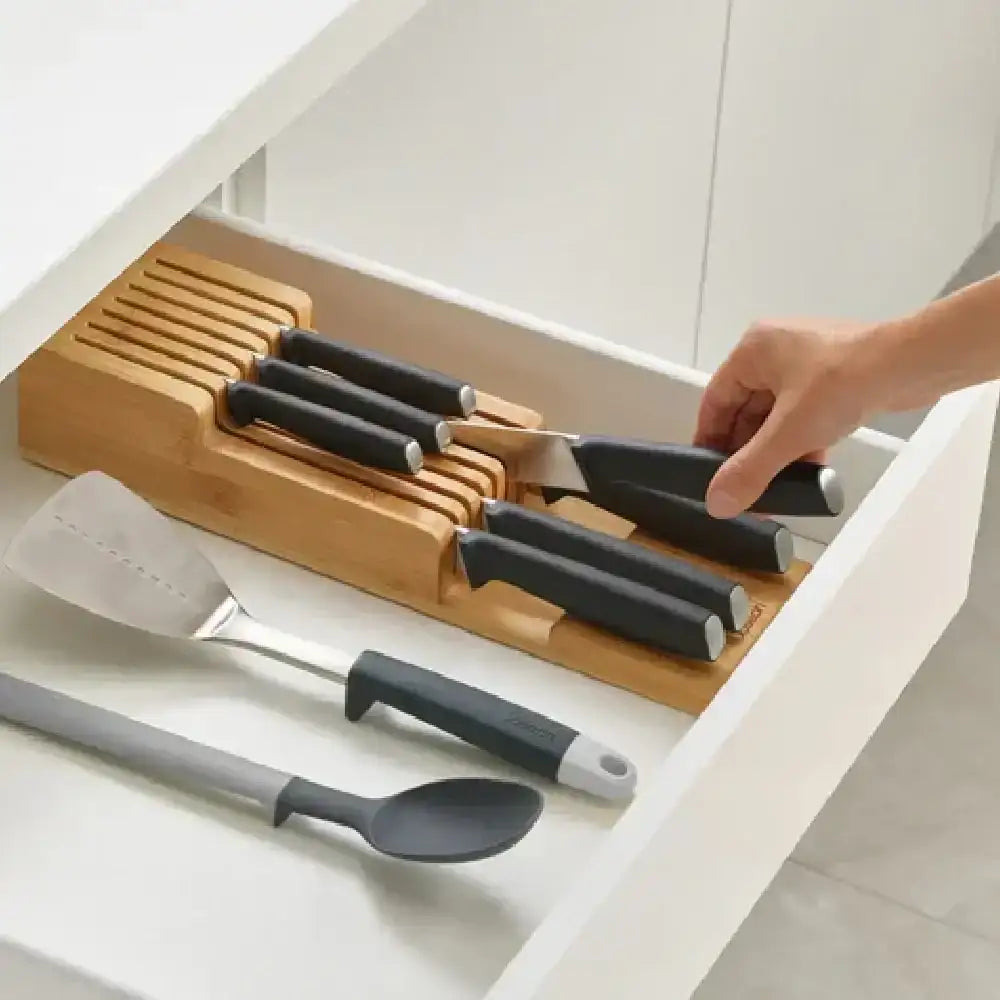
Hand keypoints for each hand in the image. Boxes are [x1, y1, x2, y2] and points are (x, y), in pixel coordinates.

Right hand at [694, 318, 885, 517]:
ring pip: (776, 414)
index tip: (706, 473)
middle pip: (745, 409)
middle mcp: (774, 350)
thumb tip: (716, 504)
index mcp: (753, 350)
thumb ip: (750, 471)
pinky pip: (803, 412)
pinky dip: (800, 440)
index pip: (715, 400)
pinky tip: (806, 470)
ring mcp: (806, 361)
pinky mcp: (834, 375)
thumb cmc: (843, 383)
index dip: (708, 439)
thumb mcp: (789, 432)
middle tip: (743, 487)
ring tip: (773, 485)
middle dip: (745, 451)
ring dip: (774, 450)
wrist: (913, 363)